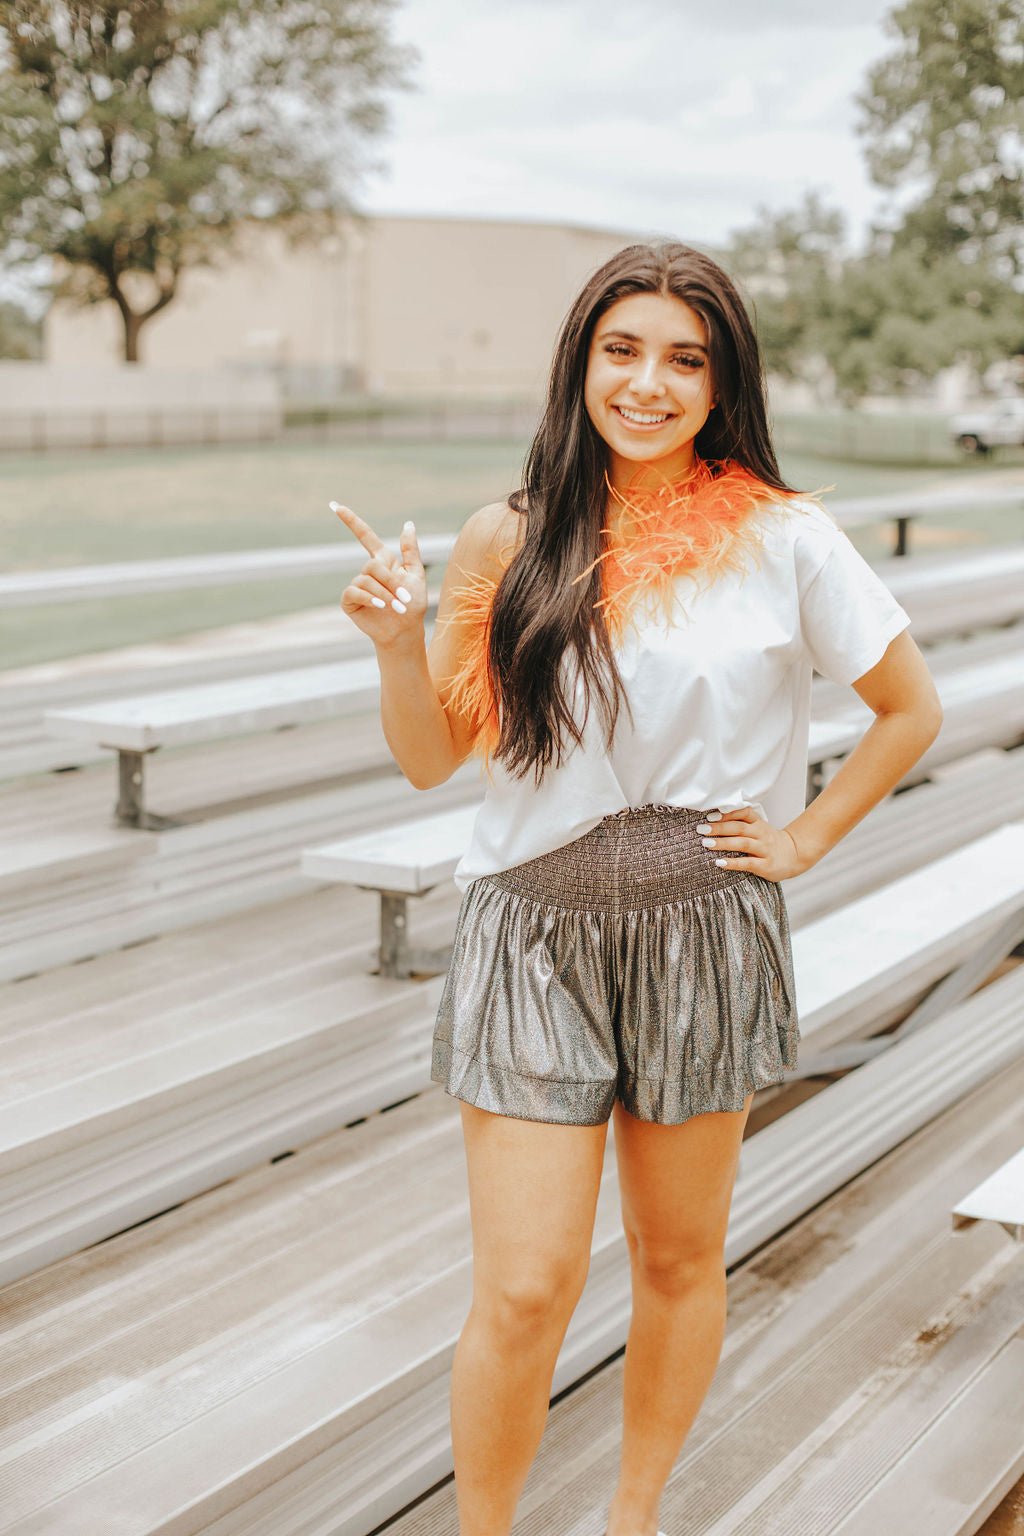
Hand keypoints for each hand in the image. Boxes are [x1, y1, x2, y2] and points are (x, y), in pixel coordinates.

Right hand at [332, 502, 426, 647]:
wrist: (405, 631)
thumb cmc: (413, 605)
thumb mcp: (416, 575)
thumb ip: (410, 550)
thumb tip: (408, 524)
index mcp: (383, 561)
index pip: (364, 536)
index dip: (351, 521)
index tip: (335, 506)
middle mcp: (367, 572)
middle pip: (372, 564)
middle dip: (390, 581)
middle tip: (403, 598)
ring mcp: (357, 586)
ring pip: (366, 580)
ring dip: (385, 593)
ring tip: (397, 607)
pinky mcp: (349, 601)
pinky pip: (354, 591)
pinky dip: (369, 597)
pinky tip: (379, 605)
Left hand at [695, 805, 812, 881]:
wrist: (795, 855)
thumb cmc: (769, 842)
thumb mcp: (759, 828)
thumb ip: (741, 822)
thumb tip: (712, 819)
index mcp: (758, 823)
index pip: (743, 813)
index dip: (727, 813)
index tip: (710, 815)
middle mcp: (761, 834)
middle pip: (739, 828)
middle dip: (719, 828)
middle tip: (701, 829)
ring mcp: (764, 850)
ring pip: (743, 843)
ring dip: (723, 843)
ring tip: (706, 843)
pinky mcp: (766, 866)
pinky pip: (748, 863)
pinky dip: (733, 862)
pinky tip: (719, 862)